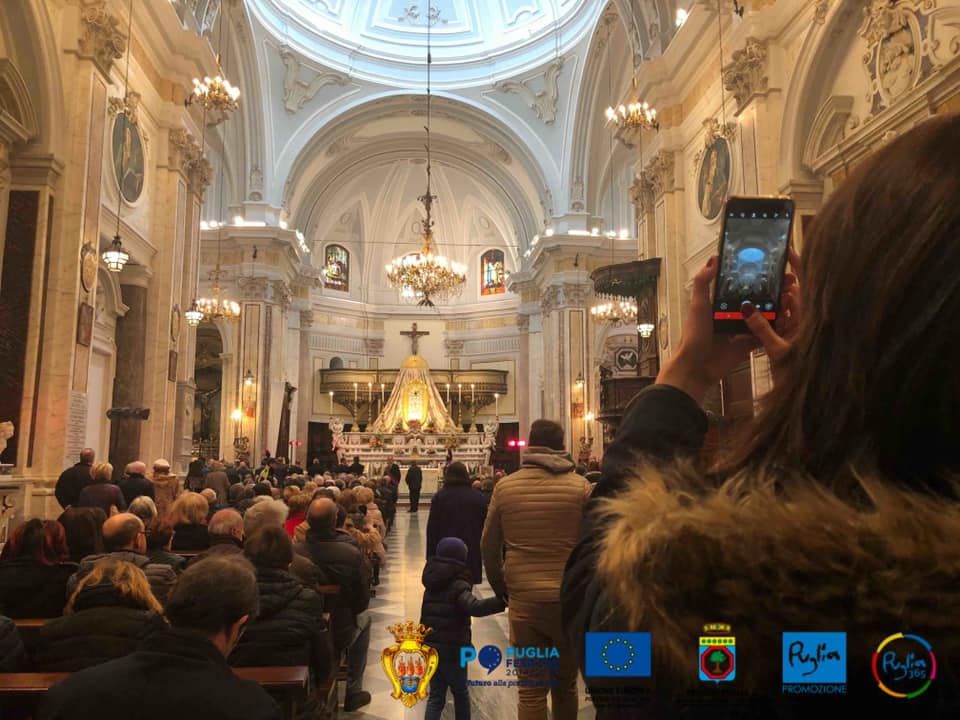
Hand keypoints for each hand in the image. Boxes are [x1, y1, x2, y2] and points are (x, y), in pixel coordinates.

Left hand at [657, 249, 801, 401]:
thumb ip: (703, 282)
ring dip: (779, 307)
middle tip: (790, 281)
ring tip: (792, 297)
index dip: (758, 277)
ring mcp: (743, 330)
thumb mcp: (698, 305)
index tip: (775, 266)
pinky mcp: (749, 345)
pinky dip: (777, 329)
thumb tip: (714, 258)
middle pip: (758, 300)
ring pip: (765, 316)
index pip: (744, 286)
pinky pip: (766, 335)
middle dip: (774, 291)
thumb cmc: (694, 334)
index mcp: (722, 303)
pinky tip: (790, 318)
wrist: (696, 367)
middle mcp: (734, 314)